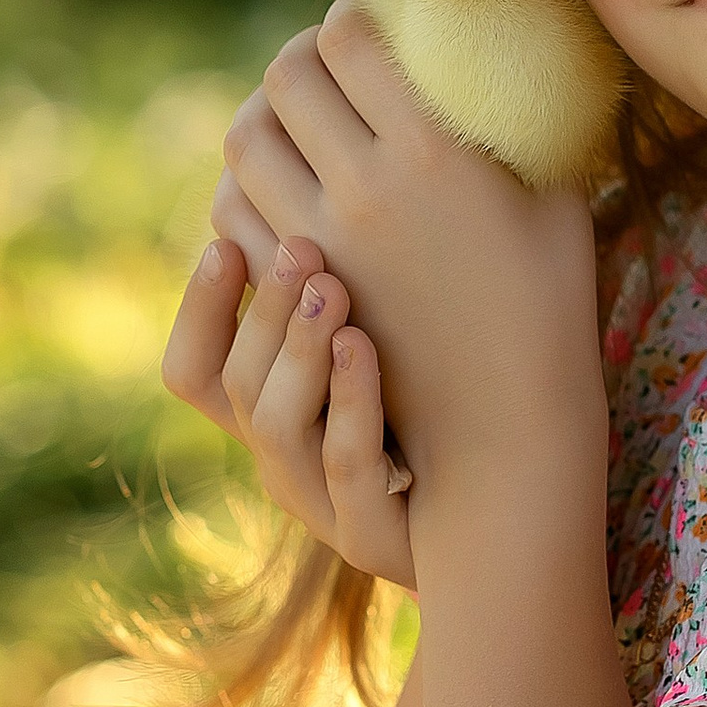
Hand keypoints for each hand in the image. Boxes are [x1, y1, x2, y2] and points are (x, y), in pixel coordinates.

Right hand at [161, 187, 415, 587]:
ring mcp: (320, 500)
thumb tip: (343, 171)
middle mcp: (282, 457)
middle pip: (233, 382)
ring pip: (273, 423)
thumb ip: (356, 282)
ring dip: (296, 346)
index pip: (193, 366)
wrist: (514, 530)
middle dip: (261, 306)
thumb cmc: (450, 419)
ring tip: (330, 283)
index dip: (199, 307)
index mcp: (274, 412)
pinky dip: (349, 401)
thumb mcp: (392, 345)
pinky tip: (367, 345)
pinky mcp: (371, 535)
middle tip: (302, 243)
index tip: (224, 237)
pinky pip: (344, 467)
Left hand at [212, 3, 604, 507]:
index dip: (349, 18)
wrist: (504, 425)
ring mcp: (316, 246)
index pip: (349, 41)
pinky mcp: (289, 295)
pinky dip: (244, 187)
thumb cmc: (550, 301)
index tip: (364, 23)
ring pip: (244, 145)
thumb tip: (515, 38)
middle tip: (320, 61)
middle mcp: (363, 190)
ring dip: (262, 117)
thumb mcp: (556, 194)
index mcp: (433, 152)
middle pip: (285, 81)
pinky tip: (278, 185)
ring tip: (291, 117)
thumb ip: (523, 114)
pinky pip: (231, 216)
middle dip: (297, 57)